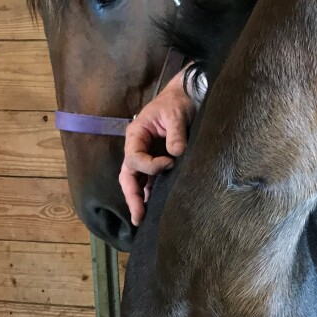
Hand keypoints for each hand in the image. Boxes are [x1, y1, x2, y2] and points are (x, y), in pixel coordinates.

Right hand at [119, 71, 195, 225]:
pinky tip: (155, 208)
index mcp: (136, 134)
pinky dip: (151, 193)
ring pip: (137, 181)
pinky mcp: (158, 160)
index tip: (169, 163)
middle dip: (132, 196)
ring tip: (144, 219)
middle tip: (139, 217)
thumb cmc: (178, 102)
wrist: (187, 97)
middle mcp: (137, 147)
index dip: (149, 166)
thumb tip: (176, 154)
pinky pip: (150, 180)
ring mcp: (146, 155)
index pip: (134, 158)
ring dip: (140, 199)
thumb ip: (176, 134)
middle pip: (128, 176)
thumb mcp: (177, 114)